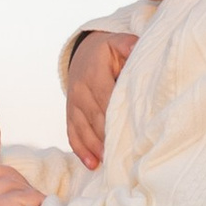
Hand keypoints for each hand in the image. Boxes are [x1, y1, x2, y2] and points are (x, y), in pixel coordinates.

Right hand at [64, 31, 131, 169]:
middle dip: (107, 135)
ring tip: (108, 161)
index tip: (129, 129)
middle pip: (95, 116)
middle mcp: (80, 90)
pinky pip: (72, 134)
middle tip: (122, 152)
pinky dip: (81, 150)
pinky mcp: (70, 115)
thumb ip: (127, 45)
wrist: (83, 55)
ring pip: (82, 129)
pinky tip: (92, 164)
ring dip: (95, 146)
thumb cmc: (108, 52)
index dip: (115, 114)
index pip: (105, 96)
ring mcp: (73, 104)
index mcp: (94, 72)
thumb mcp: (118, 42)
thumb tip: (135, 48)